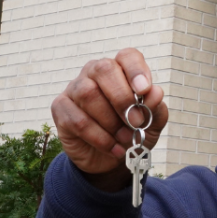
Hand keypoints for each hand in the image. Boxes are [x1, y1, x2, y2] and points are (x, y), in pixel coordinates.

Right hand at [51, 48, 167, 190]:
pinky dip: (99, 137)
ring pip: (88, 93)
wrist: (109, 161)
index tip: (144, 90)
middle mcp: (94, 73)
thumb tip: (155, 93)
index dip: (136, 70)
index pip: (127, 56)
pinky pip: (77, 119)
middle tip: (136, 121)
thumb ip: (155, 108)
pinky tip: (113, 148)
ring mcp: (74, 89)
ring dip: (110, 120)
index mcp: (120, 70)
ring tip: (125, 138)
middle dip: (122, 97)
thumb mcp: (151, 123)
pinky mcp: (60, 108)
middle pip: (104, 69)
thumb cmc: (131, 132)